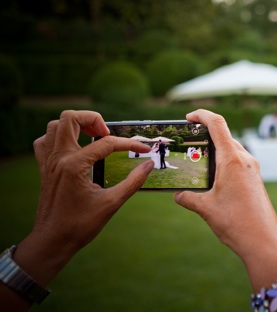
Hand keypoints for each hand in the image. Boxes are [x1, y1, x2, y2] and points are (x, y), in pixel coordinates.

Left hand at [5, 111, 153, 302]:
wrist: (52, 241)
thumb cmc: (80, 225)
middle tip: (107, 134)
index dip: (129, 144)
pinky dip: (58, 137)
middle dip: (93, 119)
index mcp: (75, 166)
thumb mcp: (112, 203)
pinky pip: (45, 141)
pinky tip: (73, 147)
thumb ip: (133, 181)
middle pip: (70, 118)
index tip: (144, 150)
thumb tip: (149, 165)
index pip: (106, 143)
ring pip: (55, 126)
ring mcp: (48, 162)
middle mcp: (58, 158)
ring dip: (75, 125)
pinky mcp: (44, 168)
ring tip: (93, 137)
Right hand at [174, 110, 276, 285]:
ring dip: (215, 150)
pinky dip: (223, 162)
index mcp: (232, 160)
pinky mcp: (255, 179)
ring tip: (197, 162)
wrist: (263, 241)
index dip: (202, 115)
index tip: (189, 117)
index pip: (217, 124)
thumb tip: (178, 195)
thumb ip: (188, 198)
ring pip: (231, 150)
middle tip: (187, 143)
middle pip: (224, 136)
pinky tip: (212, 178)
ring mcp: (252, 169)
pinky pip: (237, 162)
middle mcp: (245, 160)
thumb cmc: (236, 223)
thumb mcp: (205, 209)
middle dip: (205, 135)